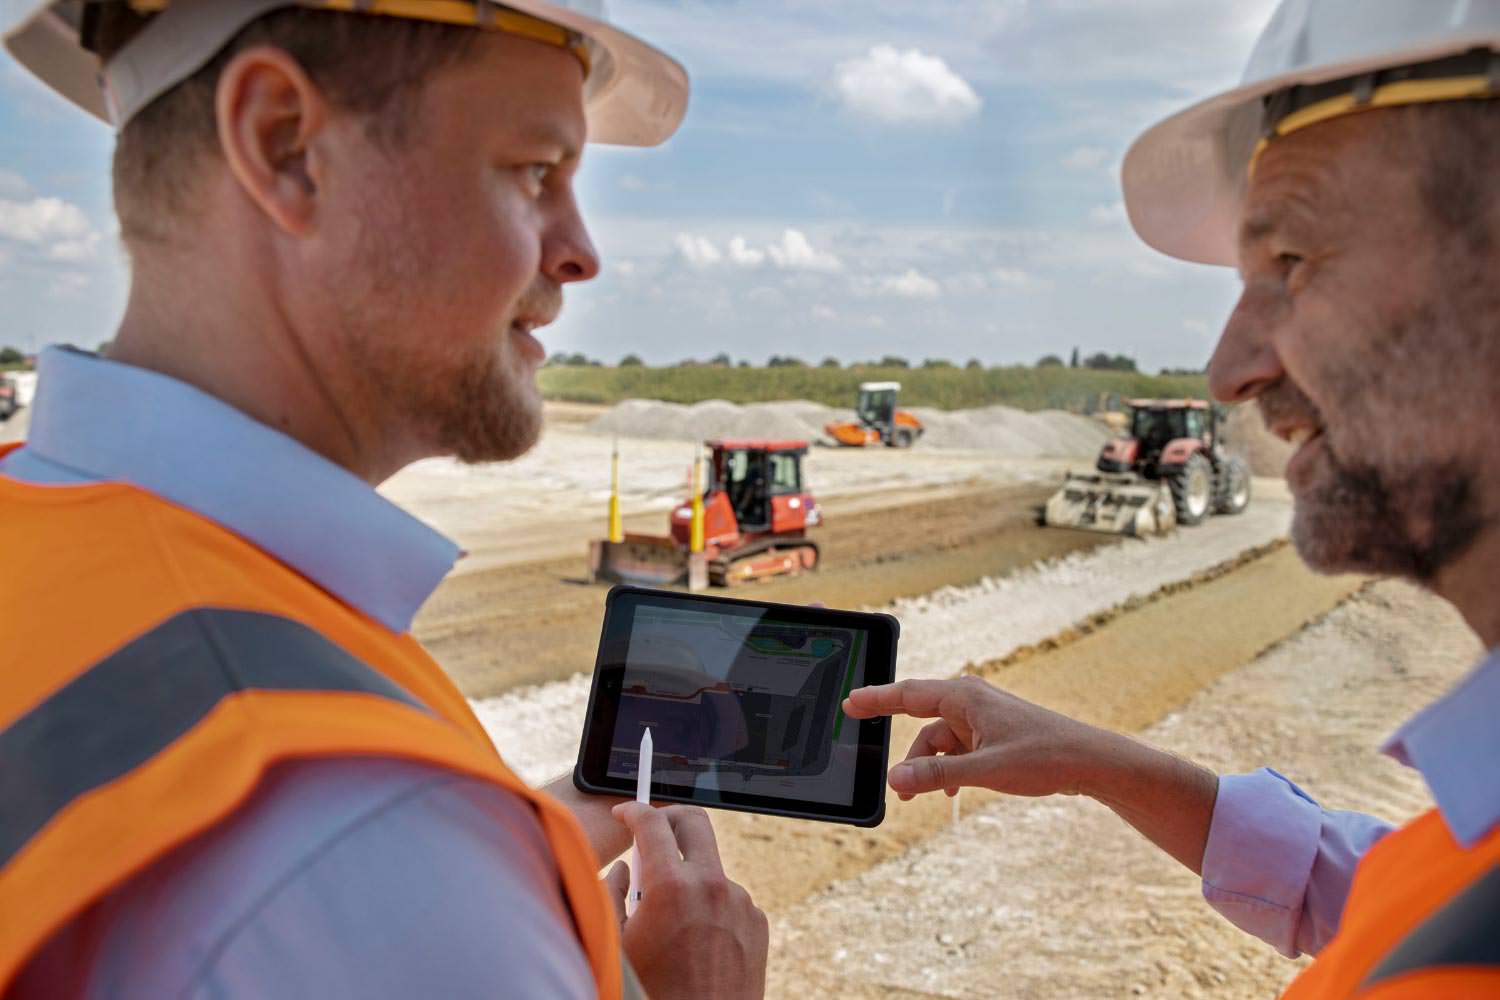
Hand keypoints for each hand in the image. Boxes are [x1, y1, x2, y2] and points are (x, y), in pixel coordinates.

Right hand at [609, 802, 768, 999]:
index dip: (634, 811)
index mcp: (672, 887)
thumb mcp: (618, 945)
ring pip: (710, 867)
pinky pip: (729, 898)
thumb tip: (623, 870)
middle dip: (670, 818)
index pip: (652, 822)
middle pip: (694, 822)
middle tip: (652, 830)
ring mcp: (740, 902)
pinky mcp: (757, 921)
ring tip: (670, 916)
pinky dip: (710, 905)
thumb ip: (613, 895)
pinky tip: (696, 937)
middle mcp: (712, 886)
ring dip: (689, 874)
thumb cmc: (654, 992)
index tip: (626, 813)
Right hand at [843, 676, 1112, 799]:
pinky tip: (954, 792)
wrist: (1090, 762)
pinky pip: (957, 748)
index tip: (849, 703)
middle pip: (922, 724)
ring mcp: (981, 717)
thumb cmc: (1044, 757)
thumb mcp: (986, 770)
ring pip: (939, 741)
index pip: (907, 694)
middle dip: (908, 756)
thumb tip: (896, 780)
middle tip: (893, 783)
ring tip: (927, 798)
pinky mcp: (992, 733)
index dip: (875, 700)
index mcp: (964, 697)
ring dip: (931, 769)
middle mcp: (969, 701)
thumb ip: (938, 775)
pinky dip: (950, 768)